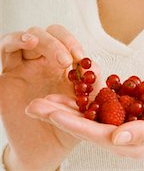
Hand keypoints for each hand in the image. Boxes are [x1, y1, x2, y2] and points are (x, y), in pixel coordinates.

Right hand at [0, 24, 98, 170]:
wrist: (44, 151)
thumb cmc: (68, 126)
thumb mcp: (86, 108)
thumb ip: (92, 87)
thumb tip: (94, 66)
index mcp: (61, 62)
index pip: (64, 38)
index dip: (70, 42)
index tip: (79, 57)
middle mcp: (41, 61)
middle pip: (46, 33)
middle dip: (55, 42)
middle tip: (64, 61)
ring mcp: (21, 67)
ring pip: (23, 38)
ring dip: (32, 38)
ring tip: (34, 42)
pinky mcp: (5, 79)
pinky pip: (3, 52)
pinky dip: (11, 42)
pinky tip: (21, 44)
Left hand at [25, 80, 143, 159]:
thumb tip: (117, 139)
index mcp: (131, 144)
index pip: (95, 134)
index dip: (72, 123)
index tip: (51, 112)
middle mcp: (121, 136)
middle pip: (84, 126)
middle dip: (59, 115)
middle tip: (34, 105)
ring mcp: (121, 122)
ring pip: (88, 114)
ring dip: (66, 105)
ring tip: (44, 97)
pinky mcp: (122, 109)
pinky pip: (99, 102)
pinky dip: (83, 95)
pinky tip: (69, 86)